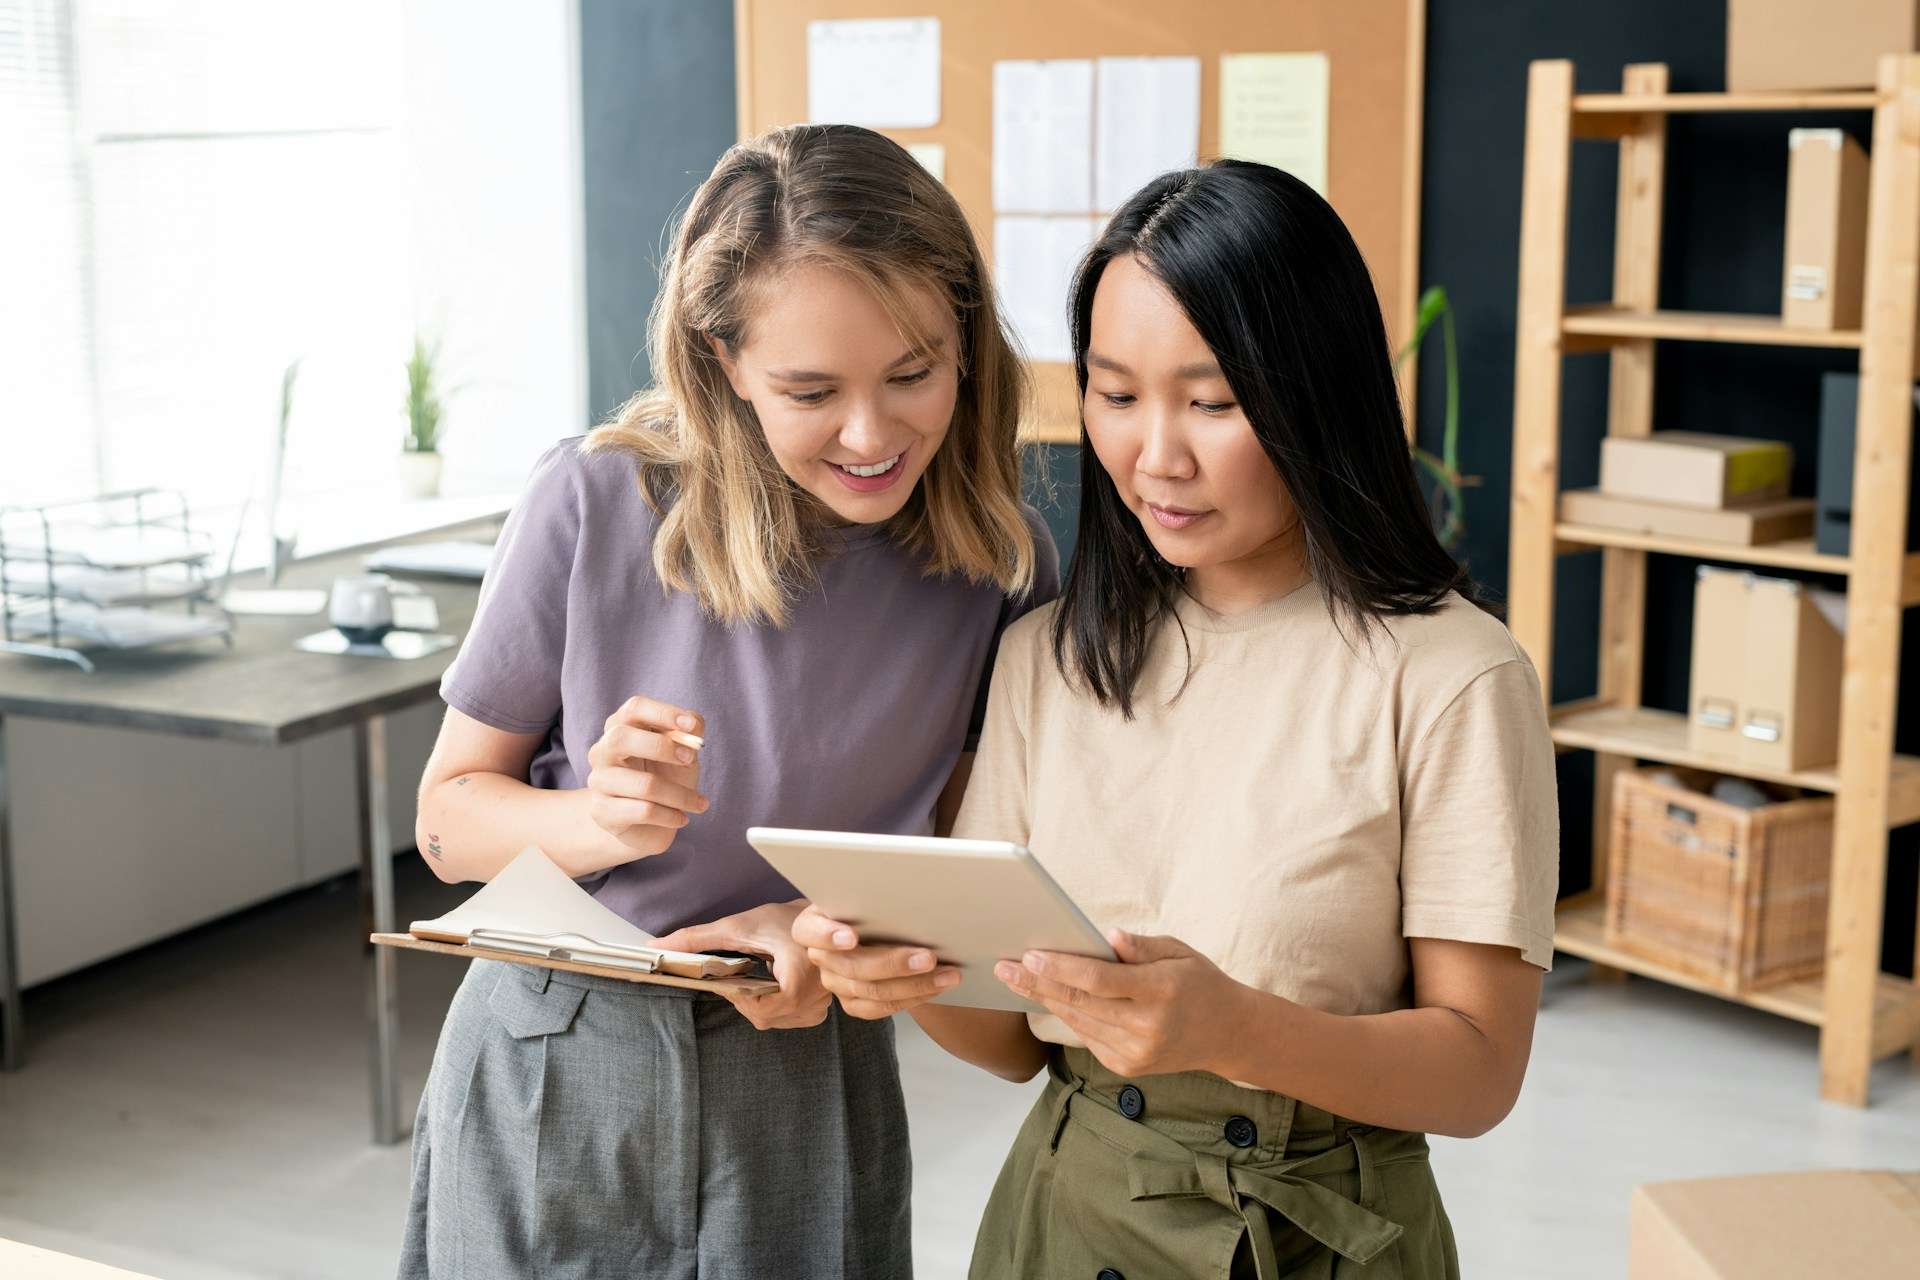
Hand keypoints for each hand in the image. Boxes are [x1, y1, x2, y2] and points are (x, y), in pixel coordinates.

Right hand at [584, 695, 709, 858]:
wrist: (648, 824)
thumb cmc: (666, 778)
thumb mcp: (683, 752)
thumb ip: (689, 733)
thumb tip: (693, 724)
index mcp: (621, 727)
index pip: (634, 708)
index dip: (663, 713)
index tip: (691, 727)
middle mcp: (602, 751)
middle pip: (621, 737)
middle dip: (661, 747)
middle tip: (690, 759)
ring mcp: (598, 781)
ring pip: (643, 784)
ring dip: (680, 795)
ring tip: (699, 803)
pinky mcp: (602, 812)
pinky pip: (643, 811)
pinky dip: (671, 816)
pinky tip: (682, 818)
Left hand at [654, 899, 831, 1030]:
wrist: (823, 917)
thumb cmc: (783, 919)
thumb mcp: (738, 926)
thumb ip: (697, 938)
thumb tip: (657, 946)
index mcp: (799, 978)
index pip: (760, 1009)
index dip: (741, 997)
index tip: (732, 980)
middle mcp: (815, 996)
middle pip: (766, 1017)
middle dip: (747, 998)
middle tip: (747, 972)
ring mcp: (821, 1005)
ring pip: (776, 1021)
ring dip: (761, 1003)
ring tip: (764, 975)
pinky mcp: (821, 1007)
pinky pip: (790, 1019)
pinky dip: (776, 1006)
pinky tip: (775, 985)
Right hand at [792, 904, 962, 1019]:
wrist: (870, 929)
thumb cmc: (869, 905)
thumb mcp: (864, 894)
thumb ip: (873, 896)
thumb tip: (907, 889)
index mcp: (812, 924)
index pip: (810, 931)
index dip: (828, 935)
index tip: (851, 937)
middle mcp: (820, 956)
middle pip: (853, 966)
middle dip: (894, 963)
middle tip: (930, 957)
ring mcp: (834, 982)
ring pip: (871, 991)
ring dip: (915, 984)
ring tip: (948, 974)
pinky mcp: (852, 1002)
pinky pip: (880, 1008)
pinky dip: (912, 997)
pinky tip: (936, 986)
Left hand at [996, 929, 1248, 1078]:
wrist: (1228, 1035)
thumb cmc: (1200, 984)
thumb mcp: (1179, 953)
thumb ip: (1140, 947)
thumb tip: (1105, 937)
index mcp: (1160, 992)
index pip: (1099, 980)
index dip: (1061, 968)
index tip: (1030, 955)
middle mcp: (1146, 1027)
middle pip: (1079, 1002)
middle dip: (1036, 983)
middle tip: (1003, 967)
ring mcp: (1135, 1053)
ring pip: (1078, 1022)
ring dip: (1045, 999)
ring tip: (1016, 978)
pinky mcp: (1127, 1068)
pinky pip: (1088, 1037)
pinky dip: (1068, 1016)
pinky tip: (1048, 997)